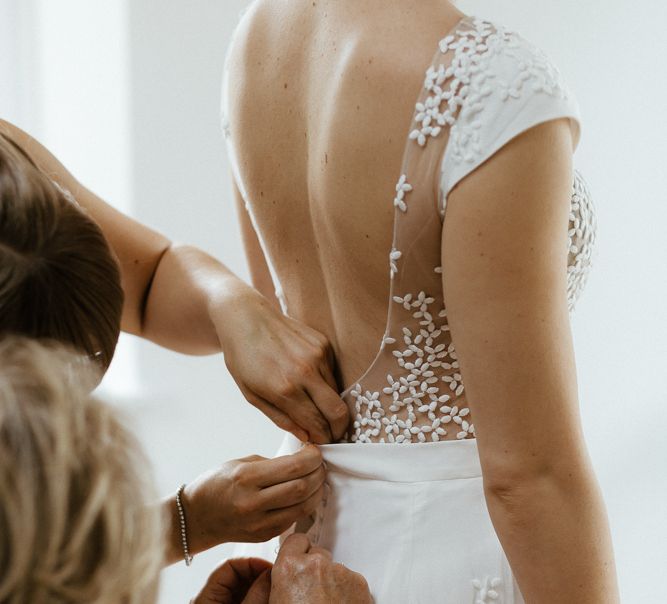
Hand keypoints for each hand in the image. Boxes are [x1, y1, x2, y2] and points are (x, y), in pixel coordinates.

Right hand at [180, 445, 324, 552]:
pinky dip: (305, 504)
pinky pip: (294, 519)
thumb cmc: (217, 484)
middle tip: (319, 463)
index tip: (314, 450)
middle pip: (302, 487)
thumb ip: (272, 462)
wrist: (196, 517)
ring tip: (317, 478)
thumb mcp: (241, 463)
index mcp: (246, 478)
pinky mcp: (264, 536)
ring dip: (317, 490)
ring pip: (303, 506)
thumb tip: (302, 459)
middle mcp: (253, 503)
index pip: (293, 467)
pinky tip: (305, 494)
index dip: (312, 457)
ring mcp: (259, 523)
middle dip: (318, 472)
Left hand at [191, 558, 271, 603]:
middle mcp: (212, 598)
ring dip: (260, 584)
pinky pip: (244, 597)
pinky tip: (269, 595)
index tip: (270, 567)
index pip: (228, 565)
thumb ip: (256, 593)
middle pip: (236, 574)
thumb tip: (273, 572)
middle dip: (258, 573)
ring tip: (274, 586)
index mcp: (205, 596)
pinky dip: (258, 595)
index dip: (251, 562)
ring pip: (242, 586)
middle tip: (276, 577)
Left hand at [212, 284, 348, 443]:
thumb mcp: (252, 395)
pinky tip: (310, 382)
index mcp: (285, 388)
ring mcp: (318, 355)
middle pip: (338, 412)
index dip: (322, 438)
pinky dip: (326, 384)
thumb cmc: (243, 358)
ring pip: (338, 393)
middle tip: (331, 435)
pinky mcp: (323, 343)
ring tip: (317, 409)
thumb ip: (281, 418)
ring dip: (331, 406)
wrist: (246, 317)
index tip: (320, 443)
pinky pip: (333, 373)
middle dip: (338, 429)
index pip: (317, 424)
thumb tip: (306, 436)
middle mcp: (306, 371)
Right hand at [269, 534, 372, 603]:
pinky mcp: (359, 583)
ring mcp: (340, 572)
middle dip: (314, 568)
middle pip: (316, 553)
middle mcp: (315, 564)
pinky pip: (350, 580)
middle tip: (310, 593)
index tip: (298, 562)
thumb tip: (277, 576)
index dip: (297, 553)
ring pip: (334, 568)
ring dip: (331, 581)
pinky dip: (346, 591)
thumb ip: (275, 584)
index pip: (295, 540)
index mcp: (289, 568)